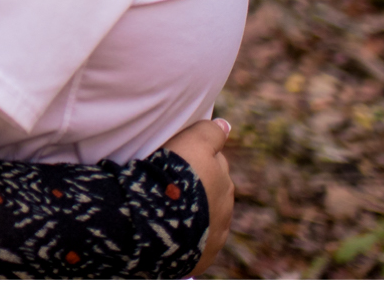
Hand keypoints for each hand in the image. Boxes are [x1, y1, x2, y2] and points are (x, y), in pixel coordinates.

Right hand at [162, 117, 233, 273]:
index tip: (175, 159)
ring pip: (206, 219)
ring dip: (193, 214)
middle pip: (212, 192)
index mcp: (223, 180)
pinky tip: (171, 234)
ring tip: (167, 211)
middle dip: (198, 188)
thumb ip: (209, 133)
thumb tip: (226, 125)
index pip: (215, 163)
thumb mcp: (190, 145)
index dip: (195, 159)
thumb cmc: (171, 179)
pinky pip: (196, 246)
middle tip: (169, 184)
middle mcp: (225, 208)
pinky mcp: (202, 258)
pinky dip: (188, 239)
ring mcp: (215, 234)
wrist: (156, 223)